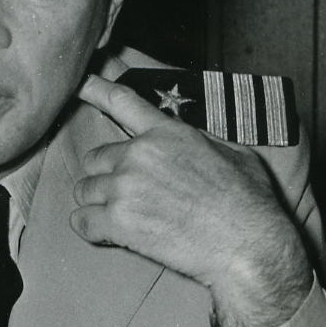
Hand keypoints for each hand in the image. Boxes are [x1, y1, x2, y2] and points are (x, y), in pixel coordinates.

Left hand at [72, 73, 311, 326]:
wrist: (247, 244)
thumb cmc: (247, 201)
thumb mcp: (233, 152)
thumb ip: (199, 141)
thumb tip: (191, 141)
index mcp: (166, 133)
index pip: (121, 101)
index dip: (95, 89)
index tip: (78, 82)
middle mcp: (139, 155)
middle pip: (95, 158)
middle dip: (108, 175)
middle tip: (130, 194)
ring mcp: (125, 188)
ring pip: (85, 190)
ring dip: (98, 203)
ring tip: (125, 216)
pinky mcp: (118, 222)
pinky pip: (81, 221)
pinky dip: (90, 228)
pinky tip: (106, 232)